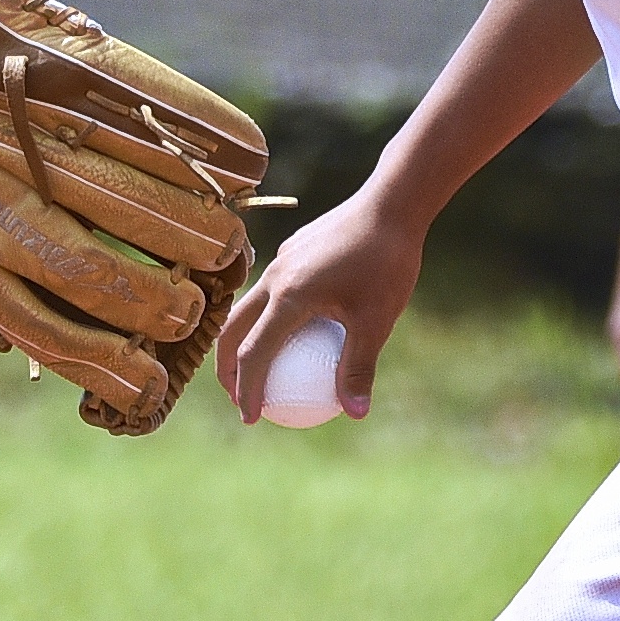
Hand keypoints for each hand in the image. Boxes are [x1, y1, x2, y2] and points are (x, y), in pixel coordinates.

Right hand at [223, 191, 423, 419]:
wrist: (391, 202)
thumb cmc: (388, 262)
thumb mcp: (378, 320)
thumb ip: (360, 367)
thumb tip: (355, 414)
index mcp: (289, 297)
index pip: (254, 353)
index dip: (246, 391)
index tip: (250, 418)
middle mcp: (275, 278)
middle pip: (234, 330)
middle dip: (228, 369)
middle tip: (239, 398)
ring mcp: (281, 261)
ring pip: (248, 308)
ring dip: (244, 341)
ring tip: (259, 369)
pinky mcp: (293, 250)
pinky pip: (270, 291)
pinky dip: (268, 317)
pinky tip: (297, 331)